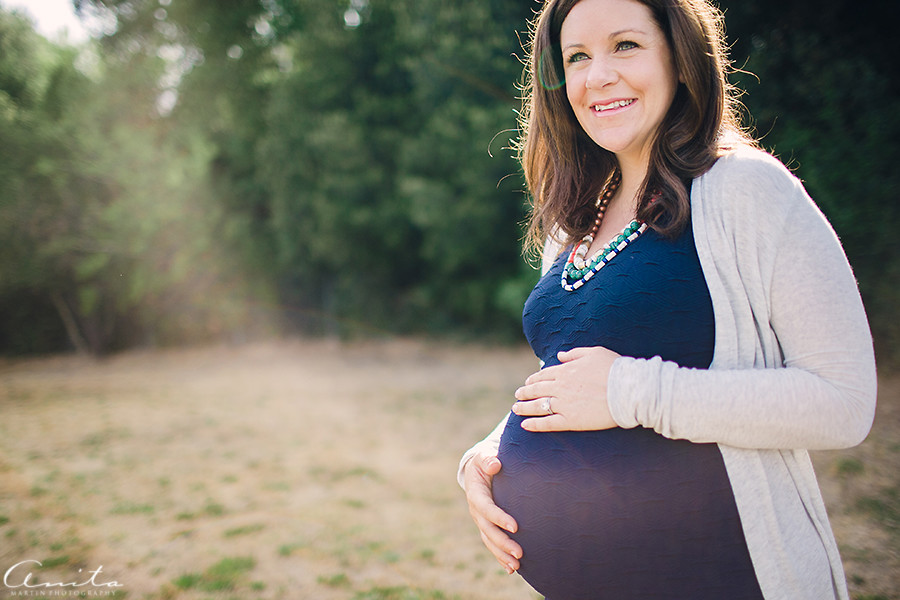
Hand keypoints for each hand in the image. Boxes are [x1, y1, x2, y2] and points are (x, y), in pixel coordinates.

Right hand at [463, 450, 521, 573]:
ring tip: (517, 566)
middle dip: (503, 543)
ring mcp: (481, 521)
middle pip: (488, 530)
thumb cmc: (486, 460)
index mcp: (476, 493)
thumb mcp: (484, 456)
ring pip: (489, 541)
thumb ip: (488, 459)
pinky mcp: (487, 527)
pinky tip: (511, 569)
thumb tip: (495, 464)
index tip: (515, 526)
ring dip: (502, 554)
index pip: (486, 508)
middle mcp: (476, 510)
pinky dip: (500, 557)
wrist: (479, 469)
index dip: (499, 518)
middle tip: (520, 553)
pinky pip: (492, 544)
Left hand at [512, 346, 619, 431]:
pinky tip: (525, 426)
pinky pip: (548, 424)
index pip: (544, 375)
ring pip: (538, 406)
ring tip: (516, 409)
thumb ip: (574, 353)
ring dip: (524, 407)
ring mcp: (564, 405)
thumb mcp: (594, 352)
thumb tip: (560, 355)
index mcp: (566, 370)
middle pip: (537, 390)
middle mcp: (561, 387)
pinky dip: (535, 425)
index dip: (534, 379)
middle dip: (525, 392)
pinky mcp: (571, 421)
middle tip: (518, 395)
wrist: (627, 390)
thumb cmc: (614, 368)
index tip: (528, 383)